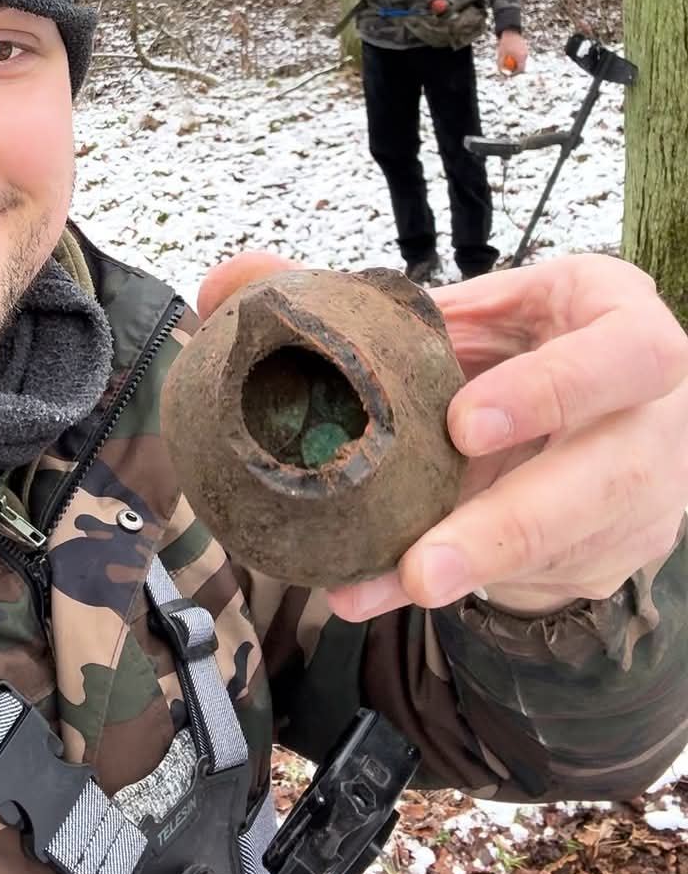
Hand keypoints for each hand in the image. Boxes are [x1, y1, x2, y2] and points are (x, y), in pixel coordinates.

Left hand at [197, 252, 687, 621]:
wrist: (589, 414)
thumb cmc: (520, 349)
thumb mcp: (465, 311)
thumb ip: (355, 298)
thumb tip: (228, 283)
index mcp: (620, 327)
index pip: (623, 354)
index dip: (551, 388)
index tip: (461, 420)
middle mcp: (650, 417)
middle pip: (604, 478)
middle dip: (510, 525)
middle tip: (426, 563)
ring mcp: (638, 497)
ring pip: (568, 546)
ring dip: (475, 573)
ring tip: (397, 589)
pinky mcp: (605, 553)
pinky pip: (529, 579)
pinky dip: (452, 584)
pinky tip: (376, 591)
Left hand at [497, 30, 527, 72]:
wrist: (510, 31)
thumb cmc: (505, 43)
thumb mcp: (501, 54)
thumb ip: (501, 64)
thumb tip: (501, 72)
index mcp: (521, 57)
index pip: (520, 70)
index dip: (515, 74)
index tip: (509, 75)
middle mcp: (525, 55)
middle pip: (522, 66)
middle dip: (515, 69)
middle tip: (508, 70)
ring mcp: (526, 51)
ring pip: (522, 61)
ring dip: (516, 63)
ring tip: (508, 61)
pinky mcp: (524, 48)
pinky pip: (521, 56)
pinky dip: (517, 58)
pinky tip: (510, 55)